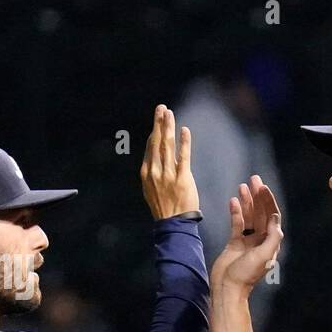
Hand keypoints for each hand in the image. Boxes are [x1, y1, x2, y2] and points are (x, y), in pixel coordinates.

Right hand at [140, 104, 198, 219]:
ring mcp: (168, 174)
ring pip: (167, 146)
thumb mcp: (151, 189)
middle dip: (159, 123)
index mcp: (146, 172)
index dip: (155, 131)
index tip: (158, 119)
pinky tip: (184, 130)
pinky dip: (184, 142)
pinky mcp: (182, 179)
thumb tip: (155, 158)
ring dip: (169, 127)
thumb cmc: (164, 207)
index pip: (151, 147)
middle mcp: (155, 171)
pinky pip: (183, 157)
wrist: (173, 224)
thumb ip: (153, 172)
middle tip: (162, 108)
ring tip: (169, 113)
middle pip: (157, 142)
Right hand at [209, 174, 283, 294]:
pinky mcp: (234, 242)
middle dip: (258, 196)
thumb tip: (275, 217)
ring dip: (247, 201)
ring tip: (242, 185)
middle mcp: (260, 239)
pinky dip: (236, 212)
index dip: (268, 201)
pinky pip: (236, 223)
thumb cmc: (247, 274)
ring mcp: (247, 240)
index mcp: (270, 242)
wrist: (227, 286)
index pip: (272, 217)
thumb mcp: (264, 255)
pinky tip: (234, 201)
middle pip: (261, 213)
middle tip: (253, 178)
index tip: (263, 187)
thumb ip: (272, 236)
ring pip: (249, 216)